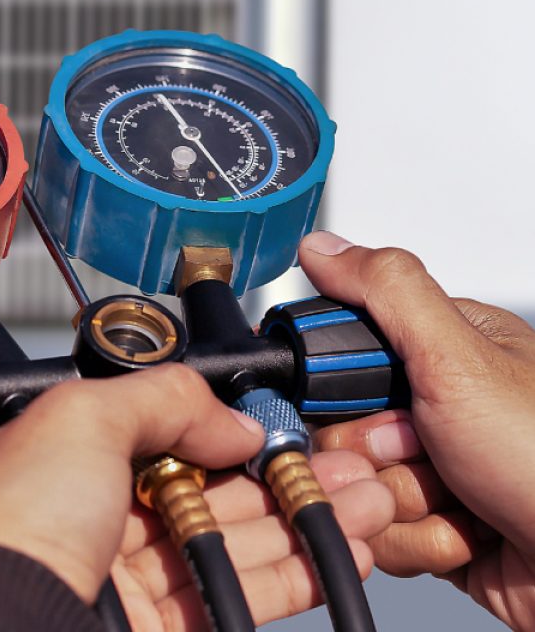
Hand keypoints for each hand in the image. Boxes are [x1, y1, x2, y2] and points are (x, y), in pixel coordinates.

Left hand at [0, 363, 393, 629]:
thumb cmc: (4, 532)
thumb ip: (163, 399)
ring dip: (300, 518)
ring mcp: (123, 579)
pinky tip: (333, 552)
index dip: (218, 425)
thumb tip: (230, 419)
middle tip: (339, 462)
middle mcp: (87, 518)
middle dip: (279, 470)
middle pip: (205, 486)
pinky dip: (289, 574)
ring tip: (364, 501)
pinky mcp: (156, 630)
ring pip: (231, 540)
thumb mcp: (81, 418)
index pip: (154, 430)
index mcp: (55, 459)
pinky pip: (236, 595)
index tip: (270, 423)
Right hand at [300, 231, 534, 629]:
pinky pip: (381, 531)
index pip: (342, 357)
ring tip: (459, 501)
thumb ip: (387, 292)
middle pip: (341, 429)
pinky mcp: (433, 522)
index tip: (378, 407)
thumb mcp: (458, 358)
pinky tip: (466, 533)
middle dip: (380, 456)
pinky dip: (419, 542)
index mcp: (442, 350)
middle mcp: (436, 406)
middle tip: (429, 455)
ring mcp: (435, 467)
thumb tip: (324, 248)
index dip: (343, 391)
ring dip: (403, 504)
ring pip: (357, 485)